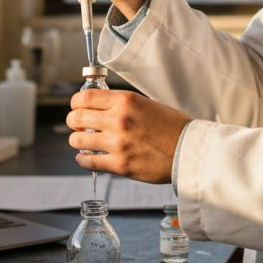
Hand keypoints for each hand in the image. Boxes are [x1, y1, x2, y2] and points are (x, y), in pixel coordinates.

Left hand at [67, 89, 189, 183]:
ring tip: (84, 142)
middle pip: (76, 118)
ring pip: (77, 140)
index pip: (84, 97)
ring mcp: (118, 143)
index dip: (76, 103)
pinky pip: (88, 161)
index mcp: (125, 101)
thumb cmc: (173, 127)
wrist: (189, 151)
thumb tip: (100, 108)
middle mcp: (118, 119)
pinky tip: (87, 158)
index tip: (78, 108)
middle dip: (73, 122)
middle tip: (77, 126)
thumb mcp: (147, 104)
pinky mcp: (120, 164)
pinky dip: (83, 159)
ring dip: (77, 141)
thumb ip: (122, 105)